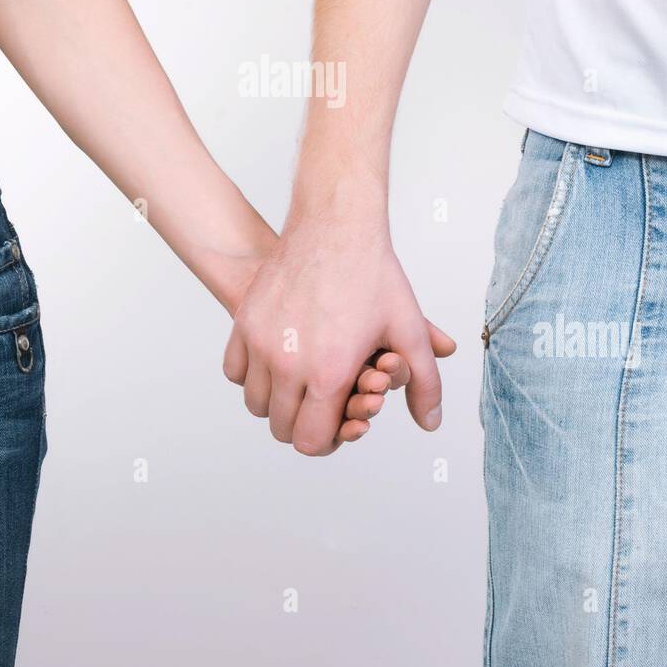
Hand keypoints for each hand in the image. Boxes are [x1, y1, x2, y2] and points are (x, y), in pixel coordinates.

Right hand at [223, 217, 455, 455]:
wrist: (336, 225)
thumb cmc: (372, 275)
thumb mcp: (408, 329)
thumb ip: (424, 383)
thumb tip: (431, 422)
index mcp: (329, 373)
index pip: (310, 441)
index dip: (327, 439)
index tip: (336, 423)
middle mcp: (287, 363)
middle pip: (281, 428)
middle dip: (303, 423)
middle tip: (321, 403)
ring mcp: (260, 342)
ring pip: (255, 403)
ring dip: (276, 401)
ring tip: (301, 382)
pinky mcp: (243, 322)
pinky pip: (235, 372)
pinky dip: (252, 375)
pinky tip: (277, 360)